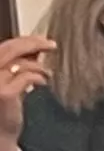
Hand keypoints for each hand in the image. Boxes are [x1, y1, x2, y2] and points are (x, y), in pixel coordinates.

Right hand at [0, 32, 47, 148]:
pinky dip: (39, 77)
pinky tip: (43, 83)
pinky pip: (27, 76)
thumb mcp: (7, 83)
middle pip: (9, 49)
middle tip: (51, 45)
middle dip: (33, 44)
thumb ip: (16, 66)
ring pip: (21, 63)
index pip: (3, 46)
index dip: (23, 40)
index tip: (41, 40)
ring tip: (46, 74)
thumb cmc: (2, 110)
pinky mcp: (4, 93)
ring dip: (39, 67)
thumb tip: (35, 50)